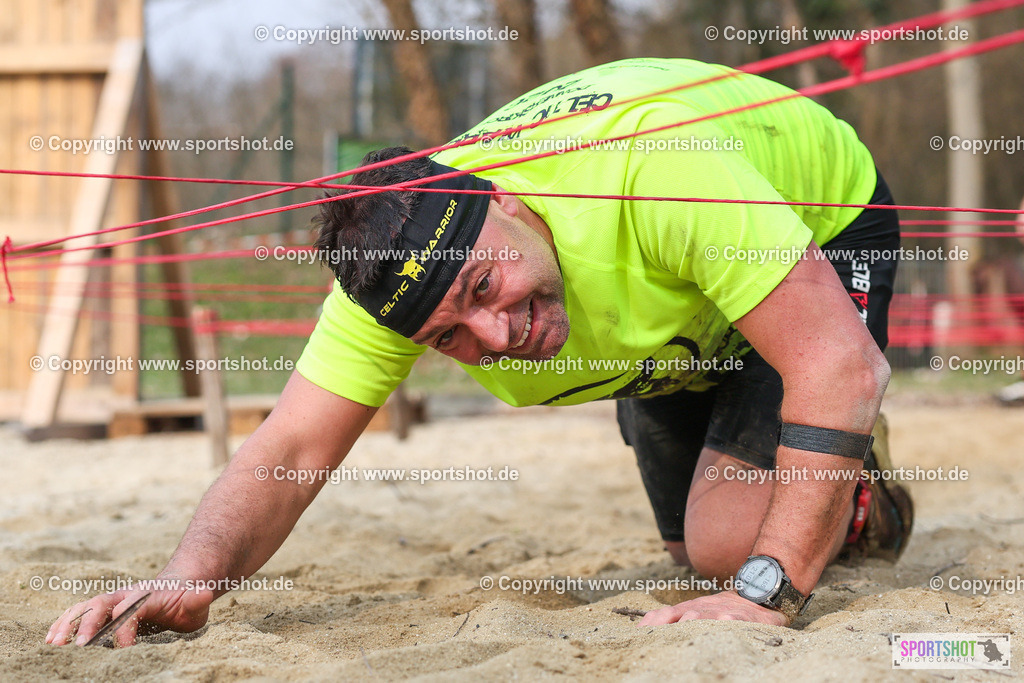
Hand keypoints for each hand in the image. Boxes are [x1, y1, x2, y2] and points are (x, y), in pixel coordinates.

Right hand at [46, 583, 212, 646]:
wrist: (180, 586)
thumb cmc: (188, 599)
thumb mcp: (197, 601)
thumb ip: (198, 599)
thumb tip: (203, 593)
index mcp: (146, 595)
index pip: (130, 609)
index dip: (124, 628)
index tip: (124, 650)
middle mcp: (125, 595)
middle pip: (101, 604)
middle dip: (88, 624)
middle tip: (78, 647)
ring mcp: (112, 600)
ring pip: (85, 607)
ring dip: (68, 623)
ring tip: (54, 644)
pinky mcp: (104, 608)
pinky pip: (79, 612)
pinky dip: (64, 623)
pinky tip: (51, 639)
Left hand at [638, 591, 788, 626]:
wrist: (758, 593)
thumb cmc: (725, 608)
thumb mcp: (700, 611)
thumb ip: (678, 618)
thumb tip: (648, 626)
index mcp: (690, 608)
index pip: (666, 614)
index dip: (652, 623)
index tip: (638, 633)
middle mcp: (701, 608)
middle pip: (680, 615)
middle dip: (666, 624)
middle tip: (655, 635)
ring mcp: (720, 611)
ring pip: (702, 616)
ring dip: (692, 621)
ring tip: (684, 628)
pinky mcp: (739, 617)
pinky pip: (731, 619)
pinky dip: (724, 622)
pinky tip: (721, 625)